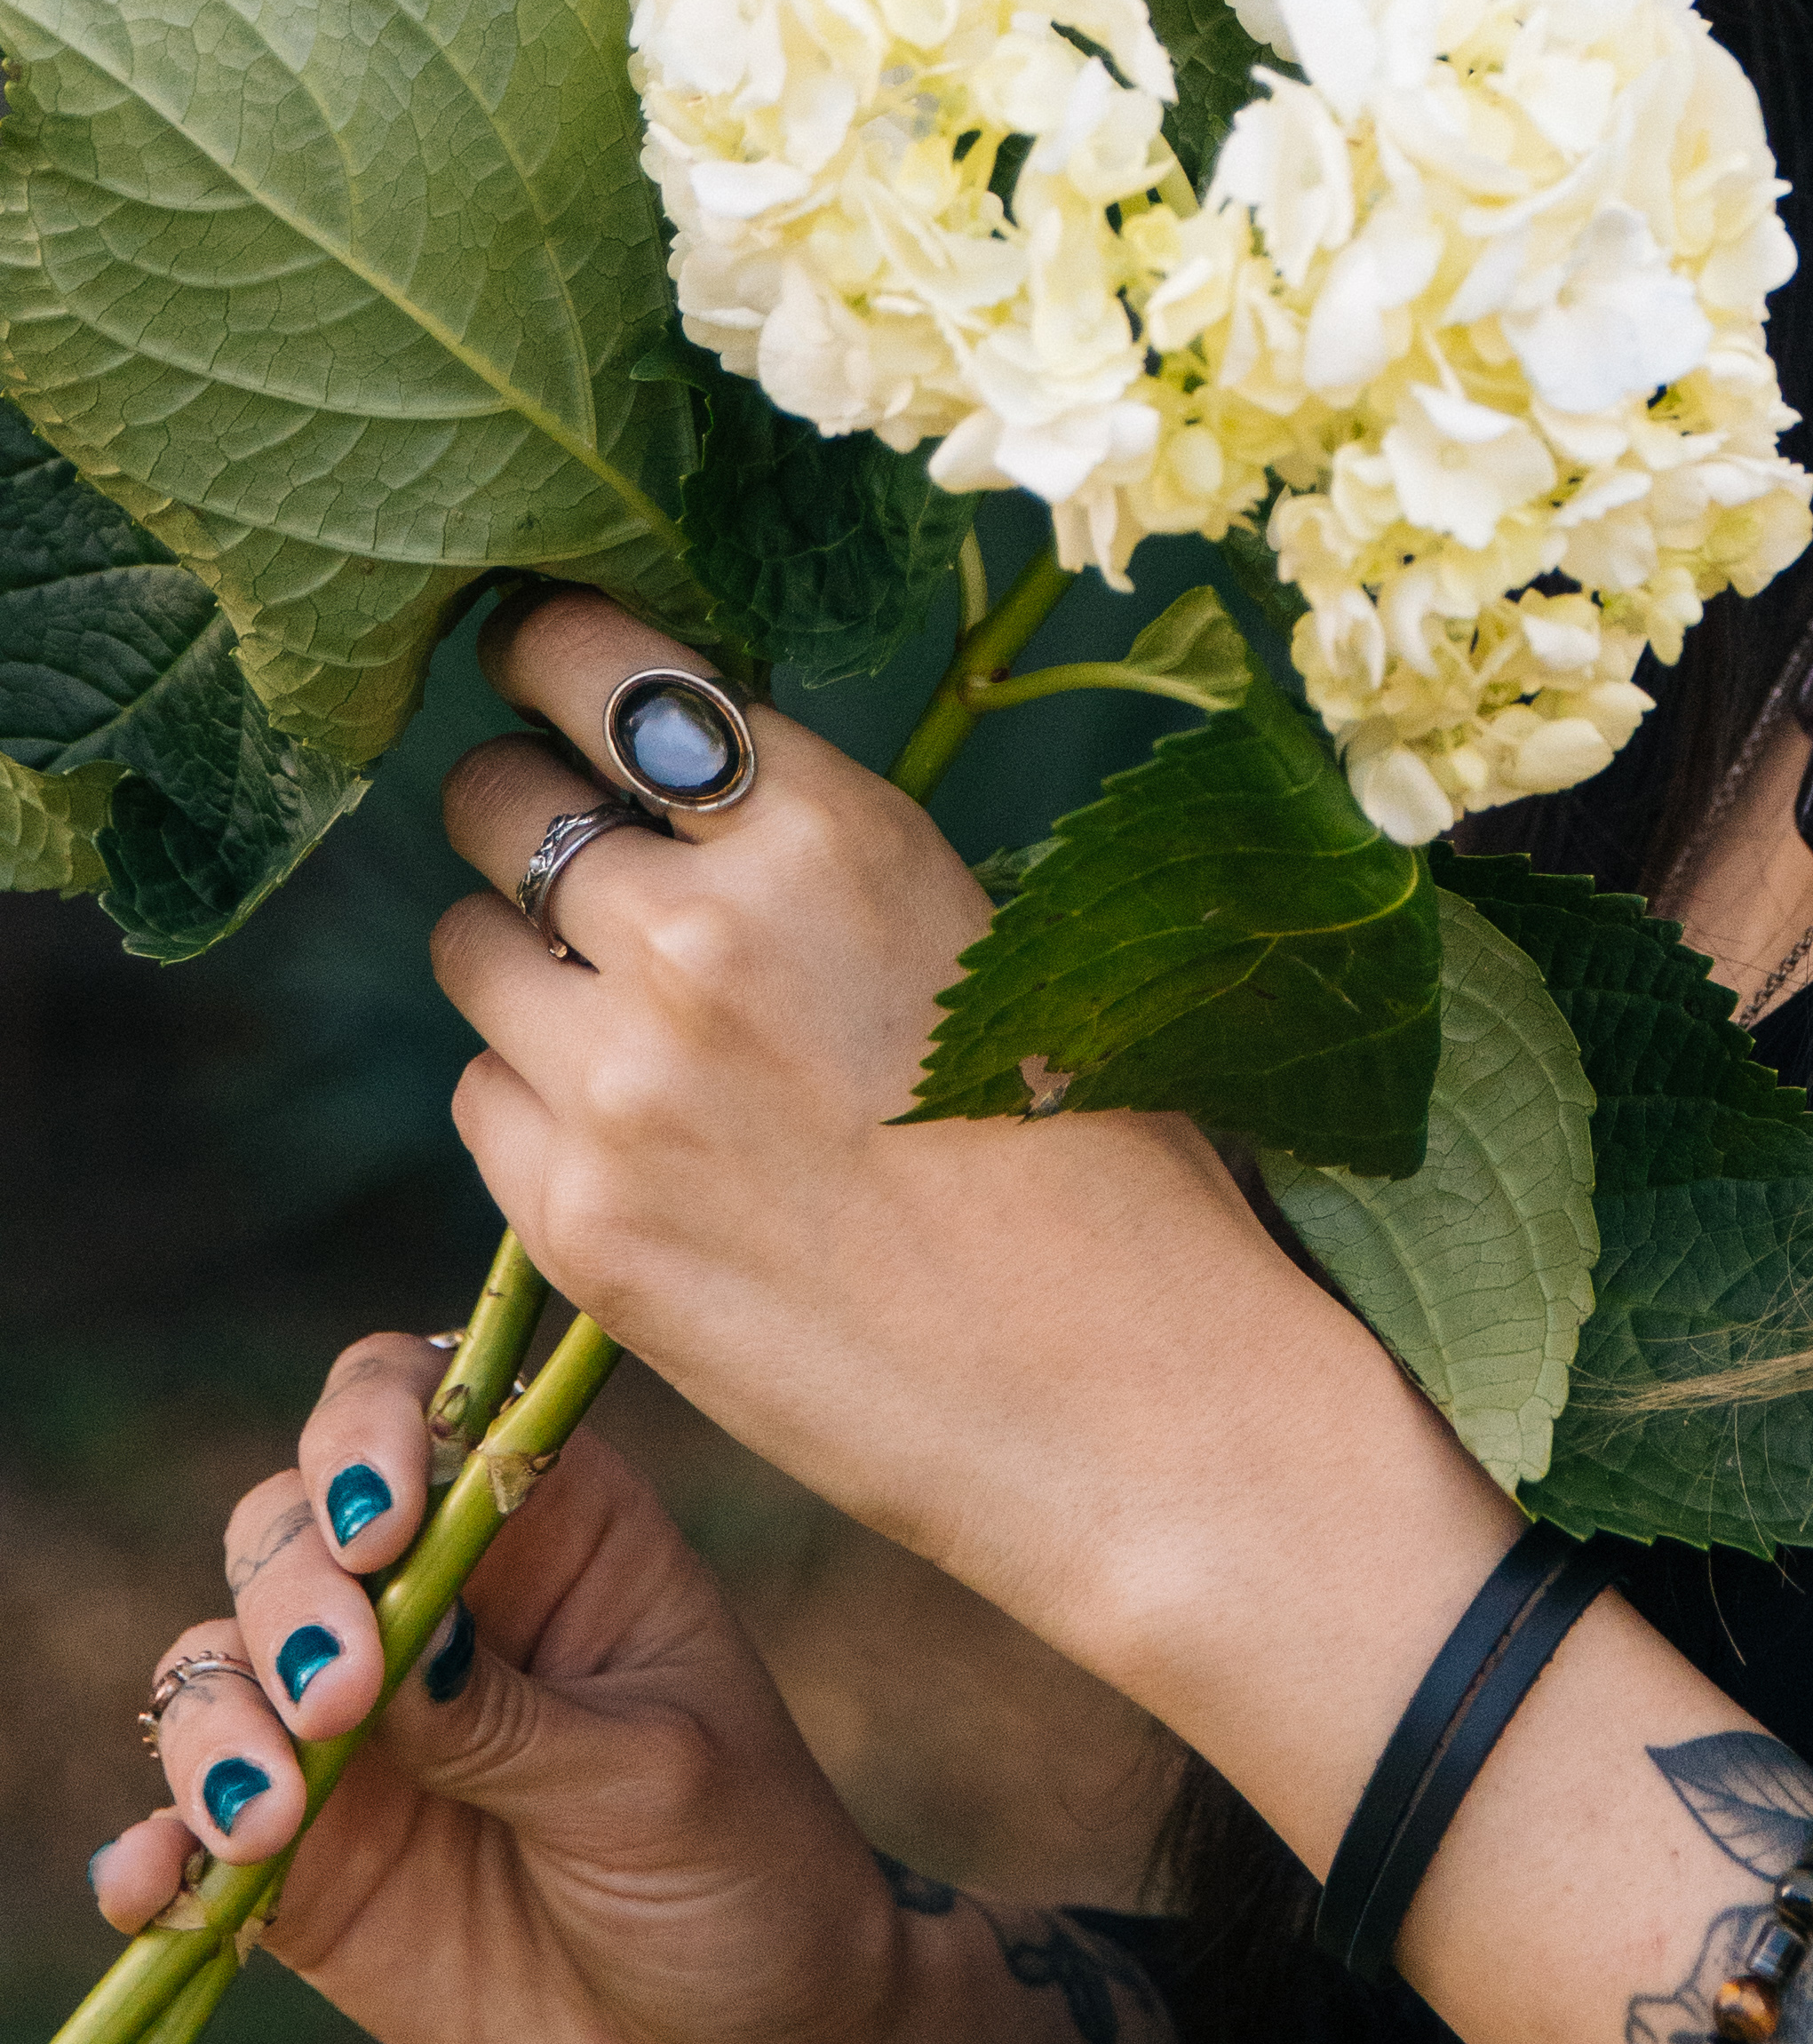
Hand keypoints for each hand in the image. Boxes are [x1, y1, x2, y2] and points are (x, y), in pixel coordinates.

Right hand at [90, 1338, 1096, 2043]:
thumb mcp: (658, 1780)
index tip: (377, 1523)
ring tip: (270, 1819)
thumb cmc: (747, 1876)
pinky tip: (153, 1882)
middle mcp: (441, 1607)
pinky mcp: (308, 1863)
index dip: (372, 1428)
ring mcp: (362, 1734)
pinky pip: (185, 1832)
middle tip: (344, 1698)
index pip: (429, 1404)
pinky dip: (150, 1848)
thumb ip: (514, 1717)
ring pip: (219, 1665)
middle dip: (291, 1593)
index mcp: (556, 1530)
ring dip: (218, 1724)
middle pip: (292, 1525)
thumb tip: (388, 1654)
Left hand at [435, 590, 1514, 1861]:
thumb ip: (807, 852)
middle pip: (494, 796)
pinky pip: (481, 1097)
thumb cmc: (1088, 1148)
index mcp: (826, 826)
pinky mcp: (578, 1223)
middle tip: (575, 857)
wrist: (1118, 1392)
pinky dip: (533, 1100)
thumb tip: (670, 780)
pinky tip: (639, 1140)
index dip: (544, 650)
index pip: (596, 661)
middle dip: (522, 808)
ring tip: (620, 1017)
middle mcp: (699, 929)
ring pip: (463, 945)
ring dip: (520, 960)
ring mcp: (621, 1081)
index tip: (533, 659)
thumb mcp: (968, 926)